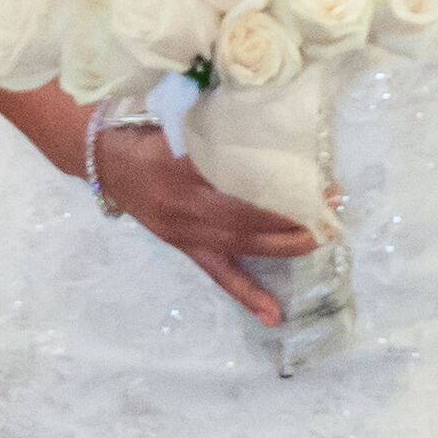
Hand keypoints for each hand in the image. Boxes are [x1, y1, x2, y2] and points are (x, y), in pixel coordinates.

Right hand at [83, 110, 319, 322]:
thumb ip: (220, 127)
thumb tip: (269, 121)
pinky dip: (247, 295)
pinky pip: (219, 275)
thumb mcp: (182, 122)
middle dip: (293, 215)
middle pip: (248, 216)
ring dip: (285, 245)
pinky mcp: (186, 247)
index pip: (241, 176)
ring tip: (320, 240)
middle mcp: (187, 203)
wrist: (107, 163)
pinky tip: (273, 315)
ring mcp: (187, 231)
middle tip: (329, 208)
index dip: (280, 180)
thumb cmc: (150, 135)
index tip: (315, 178)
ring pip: (242, 245)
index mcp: (186, 165)